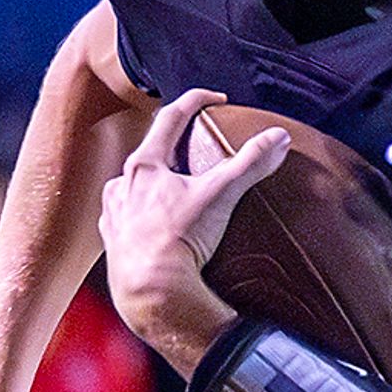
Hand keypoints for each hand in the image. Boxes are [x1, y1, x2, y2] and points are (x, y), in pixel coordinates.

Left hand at [96, 87, 280, 368]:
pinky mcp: (113, 243)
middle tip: (196, 148)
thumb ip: (250, 163)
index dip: (195, 101)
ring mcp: (114, 214)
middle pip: (149, 152)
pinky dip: (140, 215)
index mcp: (144, 165)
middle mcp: (122, 185)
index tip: (214, 98)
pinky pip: (124, 219)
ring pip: (131, 186)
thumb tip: (278, 137)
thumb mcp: (221, 195)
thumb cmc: (179, 240)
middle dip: (173, 145)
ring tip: (174, 189)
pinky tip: (153, 223)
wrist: (151, 293)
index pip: (170, 118)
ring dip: (152, 182)